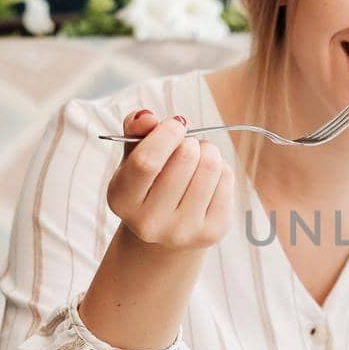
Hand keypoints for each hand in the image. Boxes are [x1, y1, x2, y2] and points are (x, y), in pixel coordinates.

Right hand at [107, 109, 234, 250]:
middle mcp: (149, 222)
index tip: (176, 124)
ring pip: (210, 167)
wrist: (166, 230)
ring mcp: (182, 231)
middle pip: (185, 159)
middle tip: (187, 144)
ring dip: (208, 151)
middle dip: (190, 141)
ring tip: (198, 159)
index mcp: (122, 200)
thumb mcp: (133, 156)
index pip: (147, 161)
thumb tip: (147, 117)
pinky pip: (226, 179)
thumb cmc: (150, 183)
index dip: (166, 134)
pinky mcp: (212, 232)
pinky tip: (207, 178)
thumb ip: (135, 131)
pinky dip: (221, 168)